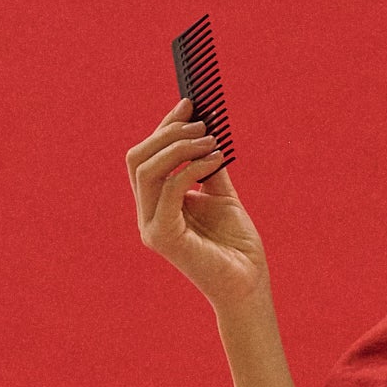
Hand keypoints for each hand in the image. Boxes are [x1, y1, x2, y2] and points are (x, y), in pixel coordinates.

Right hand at [128, 96, 269, 311]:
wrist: (248, 284)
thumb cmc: (236, 245)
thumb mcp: (222, 196)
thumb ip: (208, 166)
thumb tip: (205, 128)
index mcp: (156, 204)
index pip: (146, 156)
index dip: (164, 126)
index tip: (189, 102)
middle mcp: (146, 214)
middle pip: (138, 158)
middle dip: (168, 132)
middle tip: (202, 122)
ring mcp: (151, 226)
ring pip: (147, 170)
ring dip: (180, 146)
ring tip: (211, 140)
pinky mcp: (163, 238)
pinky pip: (170, 189)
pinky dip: (192, 168)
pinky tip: (215, 161)